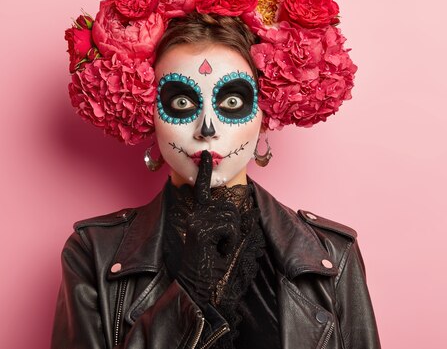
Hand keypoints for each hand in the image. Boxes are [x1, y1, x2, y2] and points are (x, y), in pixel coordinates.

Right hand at [176, 150, 240, 307]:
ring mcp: (196, 221)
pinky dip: (230, 241)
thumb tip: (251, 213)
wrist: (199, 292)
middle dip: (234, 226)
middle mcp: (195, 216)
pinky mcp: (200, 229)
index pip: (202, 190)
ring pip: (231, 216)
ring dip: (232, 235)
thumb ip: (235, 228)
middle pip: (228, 206)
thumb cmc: (212, 272)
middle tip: (223, 246)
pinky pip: (229, 227)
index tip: (205, 154)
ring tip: (219, 250)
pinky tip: (217, 252)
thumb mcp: (228, 246)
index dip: (204, 172)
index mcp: (199, 218)